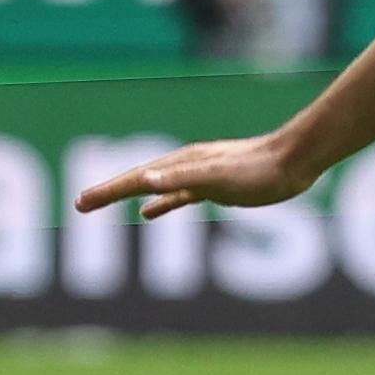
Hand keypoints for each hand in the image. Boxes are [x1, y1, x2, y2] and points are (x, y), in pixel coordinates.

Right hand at [72, 133, 311, 220]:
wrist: (295, 161)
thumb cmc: (260, 170)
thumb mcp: (219, 176)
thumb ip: (184, 178)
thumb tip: (145, 180)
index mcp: (182, 163)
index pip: (136, 179)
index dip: (108, 192)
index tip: (81, 203)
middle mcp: (186, 167)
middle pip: (138, 180)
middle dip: (108, 192)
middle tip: (79, 204)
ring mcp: (199, 176)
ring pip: (154, 188)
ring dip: (128, 196)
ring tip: (100, 204)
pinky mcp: (215, 187)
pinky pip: (177, 196)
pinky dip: (160, 203)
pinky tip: (149, 213)